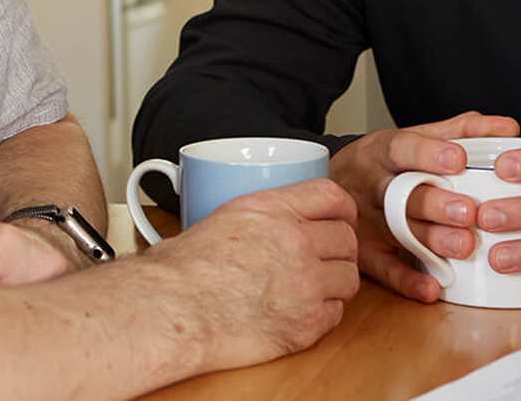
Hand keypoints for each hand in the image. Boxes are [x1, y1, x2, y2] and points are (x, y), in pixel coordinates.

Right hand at [147, 177, 359, 372]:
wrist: (172, 311)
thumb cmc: (181, 270)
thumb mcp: (224, 217)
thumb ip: (263, 216)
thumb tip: (272, 221)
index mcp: (273, 209)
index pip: (332, 196)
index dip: (342, 209)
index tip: (341, 219)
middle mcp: (295, 242)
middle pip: (347, 240)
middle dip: (338, 250)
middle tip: (323, 259)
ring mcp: (305, 285)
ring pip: (348, 279)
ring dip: (334, 283)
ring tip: (311, 289)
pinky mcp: (305, 324)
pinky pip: (336, 315)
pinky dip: (323, 315)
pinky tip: (300, 313)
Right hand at [329, 111, 520, 302]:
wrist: (327, 189)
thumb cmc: (382, 165)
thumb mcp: (410, 139)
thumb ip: (458, 132)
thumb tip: (507, 127)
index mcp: (381, 152)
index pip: (402, 148)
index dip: (429, 153)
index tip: (459, 159)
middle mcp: (370, 186)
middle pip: (401, 194)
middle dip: (436, 204)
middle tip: (469, 212)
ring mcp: (365, 222)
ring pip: (396, 232)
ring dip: (430, 241)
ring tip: (463, 246)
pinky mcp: (364, 254)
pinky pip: (384, 270)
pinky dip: (408, 281)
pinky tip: (433, 288)